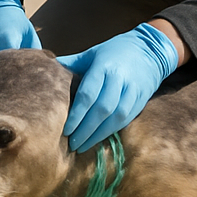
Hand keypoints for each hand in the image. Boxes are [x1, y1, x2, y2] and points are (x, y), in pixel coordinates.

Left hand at [56, 24, 179, 151]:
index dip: (77, 114)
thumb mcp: (92, 53)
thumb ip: (71, 63)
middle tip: (72, 144)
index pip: (88, 94)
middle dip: (86, 129)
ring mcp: (132, 91)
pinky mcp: (141, 100)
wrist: (150, 50)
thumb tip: (46, 68)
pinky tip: (99, 139)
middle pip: (102, 109)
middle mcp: (119, 79)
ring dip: (99, 135)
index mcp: (103, 66)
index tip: (66, 130)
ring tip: (83, 146)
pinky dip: (111, 131)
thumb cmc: (114, 51)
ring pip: (116, 117)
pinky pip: (126, 120)